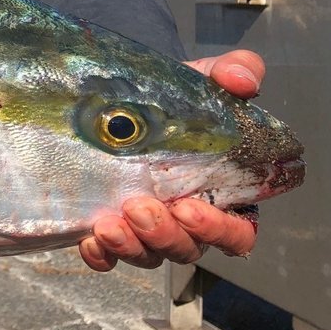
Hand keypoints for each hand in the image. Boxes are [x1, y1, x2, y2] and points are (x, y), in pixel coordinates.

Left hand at [78, 49, 264, 271]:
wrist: (123, 97)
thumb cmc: (176, 98)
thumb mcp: (204, 80)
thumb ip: (234, 73)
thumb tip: (242, 80)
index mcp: (220, 194)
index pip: (235, 233)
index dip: (217, 229)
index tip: (188, 206)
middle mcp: (185, 220)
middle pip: (187, 248)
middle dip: (165, 235)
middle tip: (139, 208)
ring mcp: (147, 229)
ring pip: (148, 255)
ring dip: (130, 246)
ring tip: (107, 224)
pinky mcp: (111, 229)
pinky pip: (108, 256)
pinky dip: (101, 255)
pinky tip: (89, 239)